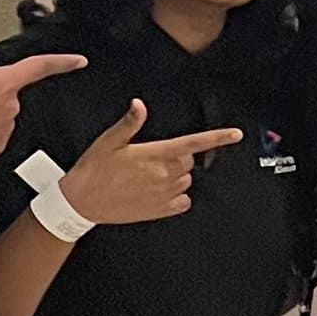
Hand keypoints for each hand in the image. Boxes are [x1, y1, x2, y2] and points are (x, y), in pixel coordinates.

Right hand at [53, 98, 243, 225]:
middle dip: (178, 157)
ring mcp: (163, 195)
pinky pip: (182, 202)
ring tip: (149, 176)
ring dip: (176, 176)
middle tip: (153, 159)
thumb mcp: (108, 141)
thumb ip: (129, 123)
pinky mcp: (159, 211)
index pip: (193, 144)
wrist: (80, 202)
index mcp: (153, 155)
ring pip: (186, 180)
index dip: (217, 138)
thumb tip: (139, 104)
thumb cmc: (93, 169)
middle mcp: (163, 175)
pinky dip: (177, 197)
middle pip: (189, 162)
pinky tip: (158, 192)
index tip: (236, 134)